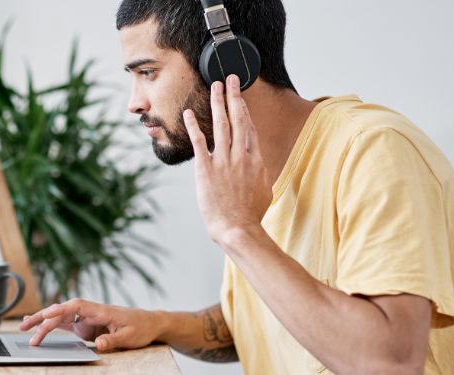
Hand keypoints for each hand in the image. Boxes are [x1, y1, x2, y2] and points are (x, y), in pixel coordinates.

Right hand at [18, 298, 163, 351]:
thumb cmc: (141, 327)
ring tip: (24, 328)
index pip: (76, 306)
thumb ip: (112, 341)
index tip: (46, 315)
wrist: (149, 323)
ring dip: (43, 321)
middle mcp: (90, 311)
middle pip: (62, 310)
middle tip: (25, 326)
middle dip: (43, 316)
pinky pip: (65, 324)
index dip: (60, 310)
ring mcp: (87, 318)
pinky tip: (40, 328)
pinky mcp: (86, 325)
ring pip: (60, 317)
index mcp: (100, 310)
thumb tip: (97, 345)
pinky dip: (52, 325)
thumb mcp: (129, 337)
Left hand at [183, 74, 271, 245]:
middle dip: (233, 96)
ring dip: (217, 103)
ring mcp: (224, 161)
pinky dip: (193, 126)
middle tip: (229, 78)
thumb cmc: (250, 215)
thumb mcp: (265, 190)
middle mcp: (241, 156)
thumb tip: (259, 166)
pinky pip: (199, 142)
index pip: (248, 127)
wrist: (238, 228)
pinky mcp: (206, 169)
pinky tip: (188, 113)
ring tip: (214, 86)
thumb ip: (260, 173)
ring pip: (221, 124)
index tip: (240, 96)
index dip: (243, 109)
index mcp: (255, 160)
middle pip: (237, 119)